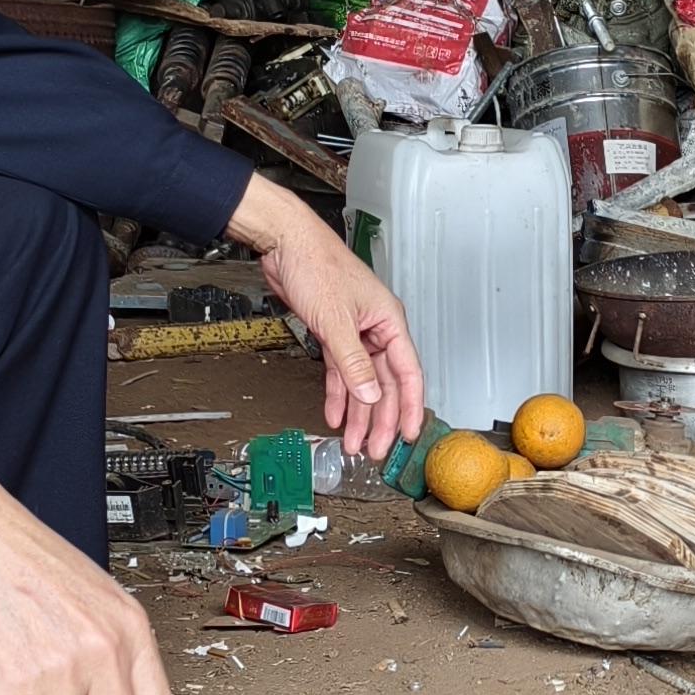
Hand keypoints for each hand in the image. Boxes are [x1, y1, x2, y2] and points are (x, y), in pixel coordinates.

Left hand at [229, 173, 425, 447]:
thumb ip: (354, 363)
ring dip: (358, 412)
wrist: (285, 245)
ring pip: (362, 382)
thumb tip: (371, 395)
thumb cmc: (317, 265)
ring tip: (354, 441)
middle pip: (384, 383)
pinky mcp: (333, 334)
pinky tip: (336, 414)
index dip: (409, 406)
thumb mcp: (336, 321)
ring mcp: (355, 332)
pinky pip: (340, 372)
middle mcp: (376, 329)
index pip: (408, 372)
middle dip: (380, 418)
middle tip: (375, 448)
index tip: (407, 433)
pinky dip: (338, 394)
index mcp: (389, 321)